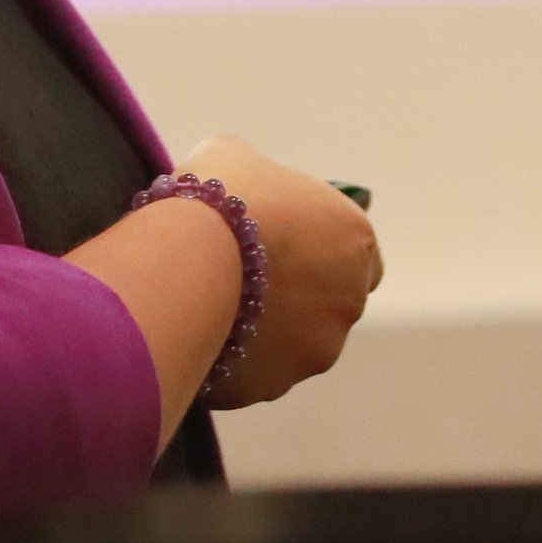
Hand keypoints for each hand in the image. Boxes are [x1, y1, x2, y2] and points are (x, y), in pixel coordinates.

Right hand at [179, 134, 381, 406]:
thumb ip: (258, 177)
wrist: (185, 256)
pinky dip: (232, 358)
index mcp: (354, 239)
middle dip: (292, 295)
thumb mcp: (236, 156)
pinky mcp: (274, 385)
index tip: (284, 248)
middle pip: (326, 303)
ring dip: (264, 331)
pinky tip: (198, 334)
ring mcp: (314, 349)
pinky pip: (253, 373)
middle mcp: (348, 300)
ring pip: (292, 345)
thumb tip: (244, 185)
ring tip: (213, 308)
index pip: (356, 256)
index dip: (318, 252)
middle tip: (243, 278)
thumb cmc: (217, 194)